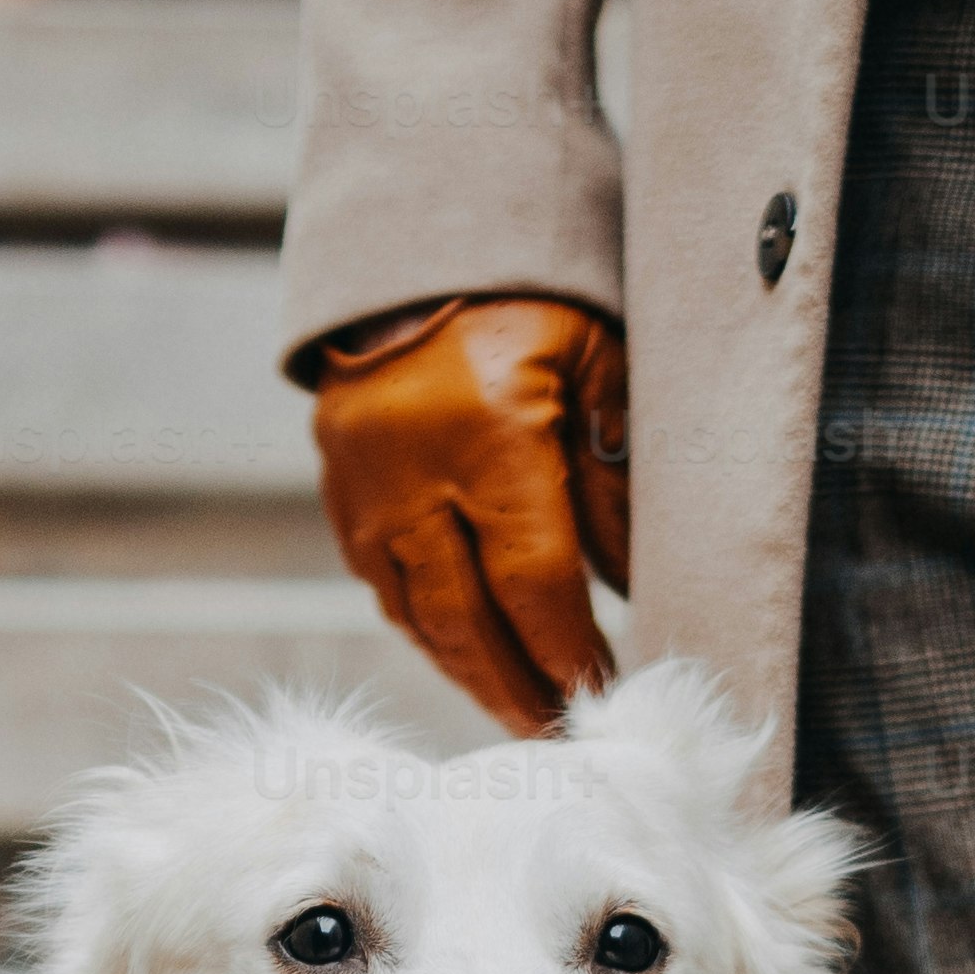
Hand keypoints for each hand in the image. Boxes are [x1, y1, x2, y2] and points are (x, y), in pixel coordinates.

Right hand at [307, 290, 630, 729]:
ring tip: (517, 708)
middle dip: (518, 687)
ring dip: (469, 672)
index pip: (535, 582)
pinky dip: (426, 629)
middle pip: (468, 620)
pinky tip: (464, 651)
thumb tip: (636, 582)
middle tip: (560, 731)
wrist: (418, 242)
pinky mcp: (338, 489)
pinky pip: (381, 585)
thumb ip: (615, 471)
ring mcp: (365, 488)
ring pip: (415, 615)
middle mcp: (414, 474)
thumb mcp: (598, 361)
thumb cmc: (531, 296)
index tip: (603, 691)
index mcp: (489, 437)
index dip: (569, 650)